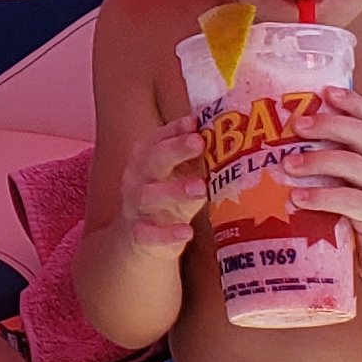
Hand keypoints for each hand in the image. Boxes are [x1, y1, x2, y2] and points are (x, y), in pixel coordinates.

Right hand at [114, 112, 208, 253]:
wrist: (141, 239)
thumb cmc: (169, 195)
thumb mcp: (181, 173)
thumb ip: (196, 155)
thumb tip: (225, 132)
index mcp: (146, 157)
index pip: (158, 137)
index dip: (175, 129)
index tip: (195, 122)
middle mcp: (137, 178)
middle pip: (152, 159)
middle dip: (175, 149)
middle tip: (198, 142)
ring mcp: (136, 207)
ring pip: (148, 195)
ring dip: (174, 190)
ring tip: (201, 188)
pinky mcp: (140, 235)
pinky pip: (149, 234)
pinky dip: (167, 234)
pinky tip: (187, 231)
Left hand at [286, 91, 361, 292]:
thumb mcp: (356, 192)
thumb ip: (333, 175)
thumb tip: (280, 161)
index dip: (351, 101)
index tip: (324, 90)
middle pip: (360, 133)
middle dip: (327, 124)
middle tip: (295, 125)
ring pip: (353, 163)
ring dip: (317, 160)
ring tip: (287, 164)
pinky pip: (350, 201)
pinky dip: (321, 197)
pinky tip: (297, 199)